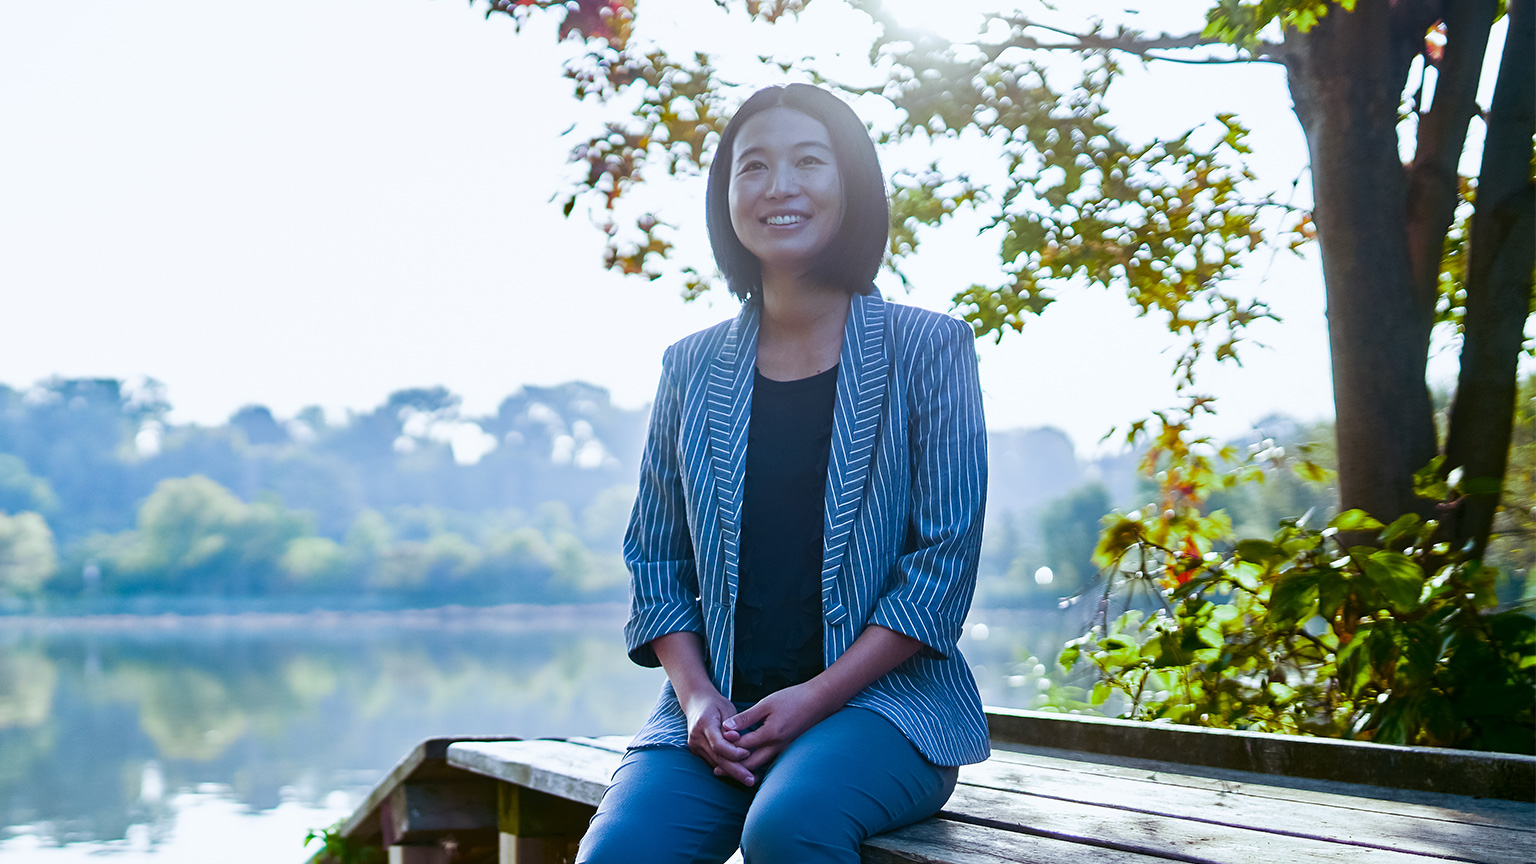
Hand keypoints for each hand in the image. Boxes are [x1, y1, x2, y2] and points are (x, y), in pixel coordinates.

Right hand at [679, 686, 752, 783]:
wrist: (696, 702)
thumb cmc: (716, 704)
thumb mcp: (727, 709)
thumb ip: (732, 725)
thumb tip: (736, 739)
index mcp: (704, 723)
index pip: (718, 744)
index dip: (734, 752)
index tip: (748, 753)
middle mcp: (696, 736)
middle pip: (717, 758)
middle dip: (736, 771)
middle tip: (751, 780)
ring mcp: (694, 745)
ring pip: (715, 763)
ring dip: (732, 772)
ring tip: (750, 778)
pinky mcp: (695, 751)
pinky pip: (712, 762)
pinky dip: (726, 768)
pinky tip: (739, 773)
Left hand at [722, 680, 837, 779]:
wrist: (818, 701)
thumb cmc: (792, 699)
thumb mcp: (766, 704)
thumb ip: (746, 718)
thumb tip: (726, 727)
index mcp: (770, 735)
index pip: (742, 746)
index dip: (727, 746)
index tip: (713, 747)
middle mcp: (777, 747)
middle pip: (750, 764)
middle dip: (733, 768)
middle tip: (717, 771)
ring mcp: (784, 750)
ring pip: (761, 766)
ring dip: (745, 769)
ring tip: (729, 770)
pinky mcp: (788, 749)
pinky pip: (770, 762)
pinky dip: (757, 764)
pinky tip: (749, 762)